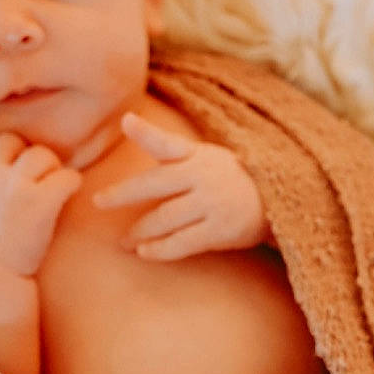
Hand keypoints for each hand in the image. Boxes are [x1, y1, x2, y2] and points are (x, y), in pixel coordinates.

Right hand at [0, 133, 81, 276]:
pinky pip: (67, 176)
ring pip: (41, 154)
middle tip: (34, 178)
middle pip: (11, 141)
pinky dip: (71, 183)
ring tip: (52, 188)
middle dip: (24, 155)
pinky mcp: (41, 202)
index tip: (7, 173)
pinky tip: (68, 195)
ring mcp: (15, 186)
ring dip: (50, 167)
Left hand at [92, 113, 268, 260]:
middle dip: (123, 193)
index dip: (145, 132)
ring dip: (140, 231)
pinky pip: (183, 243)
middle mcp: (202, 177)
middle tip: (98, 201)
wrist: (275, 202)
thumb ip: (163, 143)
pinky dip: (161, 249)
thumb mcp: (200, 154)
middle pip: (156, 184)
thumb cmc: (227, 176)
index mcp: (197, 156)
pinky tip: (145, 252)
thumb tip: (126, 120)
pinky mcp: (220, 231)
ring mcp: (212, 204)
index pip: (167, 143)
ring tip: (123, 241)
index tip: (126, 121)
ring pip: (165, 218)